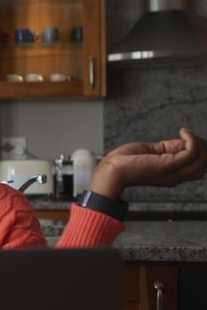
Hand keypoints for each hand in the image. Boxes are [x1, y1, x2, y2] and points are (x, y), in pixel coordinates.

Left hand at [89, 128, 206, 198]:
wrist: (112, 171)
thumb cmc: (125, 162)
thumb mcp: (153, 152)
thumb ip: (169, 148)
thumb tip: (184, 140)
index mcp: (173, 176)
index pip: (199, 168)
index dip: (199, 151)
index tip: (188, 139)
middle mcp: (176, 177)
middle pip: (205, 164)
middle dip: (203, 146)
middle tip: (190, 136)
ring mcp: (173, 172)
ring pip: (203, 158)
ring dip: (199, 141)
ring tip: (187, 133)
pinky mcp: (168, 165)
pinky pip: (192, 151)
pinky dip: (192, 138)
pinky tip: (183, 132)